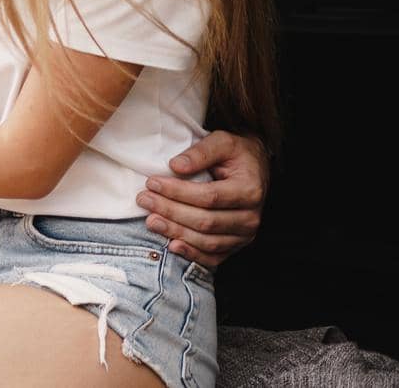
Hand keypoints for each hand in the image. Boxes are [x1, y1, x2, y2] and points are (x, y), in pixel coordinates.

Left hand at [138, 130, 267, 268]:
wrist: (255, 169)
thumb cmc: (236, 154)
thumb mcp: (222, 142)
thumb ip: (200, 152)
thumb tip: (175, 166)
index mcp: (249, 190)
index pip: (209, 196)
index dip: (178, 192)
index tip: (152, 183)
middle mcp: (250, 217)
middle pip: (206, 221)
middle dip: (170, 211)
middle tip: (143, 200)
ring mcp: (245, 235)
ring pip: (207, 241)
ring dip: (176, 233)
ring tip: (151, 221)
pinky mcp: (237, 245)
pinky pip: (214, 256)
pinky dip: (192, 254)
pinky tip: (172, 245)